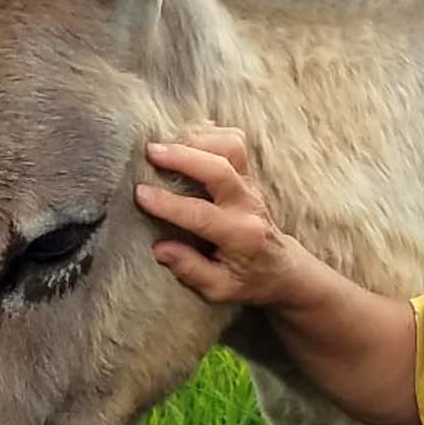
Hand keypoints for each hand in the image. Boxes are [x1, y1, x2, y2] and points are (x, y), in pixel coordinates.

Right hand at [133, 124, 329, 309]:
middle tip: (150, 152)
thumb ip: (190, 269)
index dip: (168, 203)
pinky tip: (187, 141)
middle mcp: (248, 205)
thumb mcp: (219, 289)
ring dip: (198, 140)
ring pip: (231, 147)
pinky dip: (210, 135)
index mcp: (240, 236)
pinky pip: (234, 142)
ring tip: (167, 144)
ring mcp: (250, 185)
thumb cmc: (248, 280)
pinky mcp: (248, 174)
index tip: (140, 194)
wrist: (283, 268)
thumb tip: (160, 248)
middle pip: (219, 169)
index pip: (201, 214)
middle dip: (183, 156)